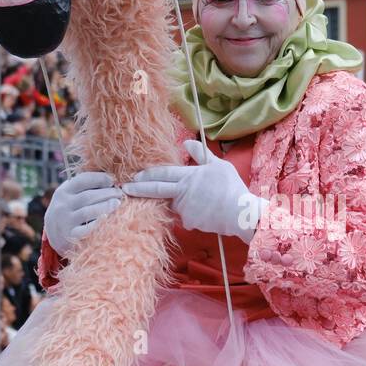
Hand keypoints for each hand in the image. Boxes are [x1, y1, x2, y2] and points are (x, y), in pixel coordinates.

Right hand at [43, 170, 124, 256]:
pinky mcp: (70, 236)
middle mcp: (63, 205)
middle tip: (120, 193)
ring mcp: (66, 221)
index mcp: (63, 192)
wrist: (53, 235)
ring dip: (105, 206)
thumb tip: (110, 178)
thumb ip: (84, 187)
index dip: (99, 178)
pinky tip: (107, 218)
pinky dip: (98, 224)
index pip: (82, 180)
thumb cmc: (69, 211)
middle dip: (107, 193)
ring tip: (118, 203)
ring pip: (87, 211)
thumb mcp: (70, 196)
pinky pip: (86, 230)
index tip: (113, 180)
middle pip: (88, 196)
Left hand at [123, 139, 267, 242]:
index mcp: (188, 176)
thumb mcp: (218, 165)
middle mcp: (182, 192)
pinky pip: (184, 217)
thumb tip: (186, 142)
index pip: (162, 174)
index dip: (146, 174)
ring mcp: (184, 209)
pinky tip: (204, 212)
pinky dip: (190, 214)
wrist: (240, 213)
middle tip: (125, 188)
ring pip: (173, 204)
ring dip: (176, 202)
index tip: (133, 176)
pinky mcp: (189, 222)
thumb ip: (200, 154)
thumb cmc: (231, 186)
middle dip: (138, 188)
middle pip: (156, 189)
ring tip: (197, 201)